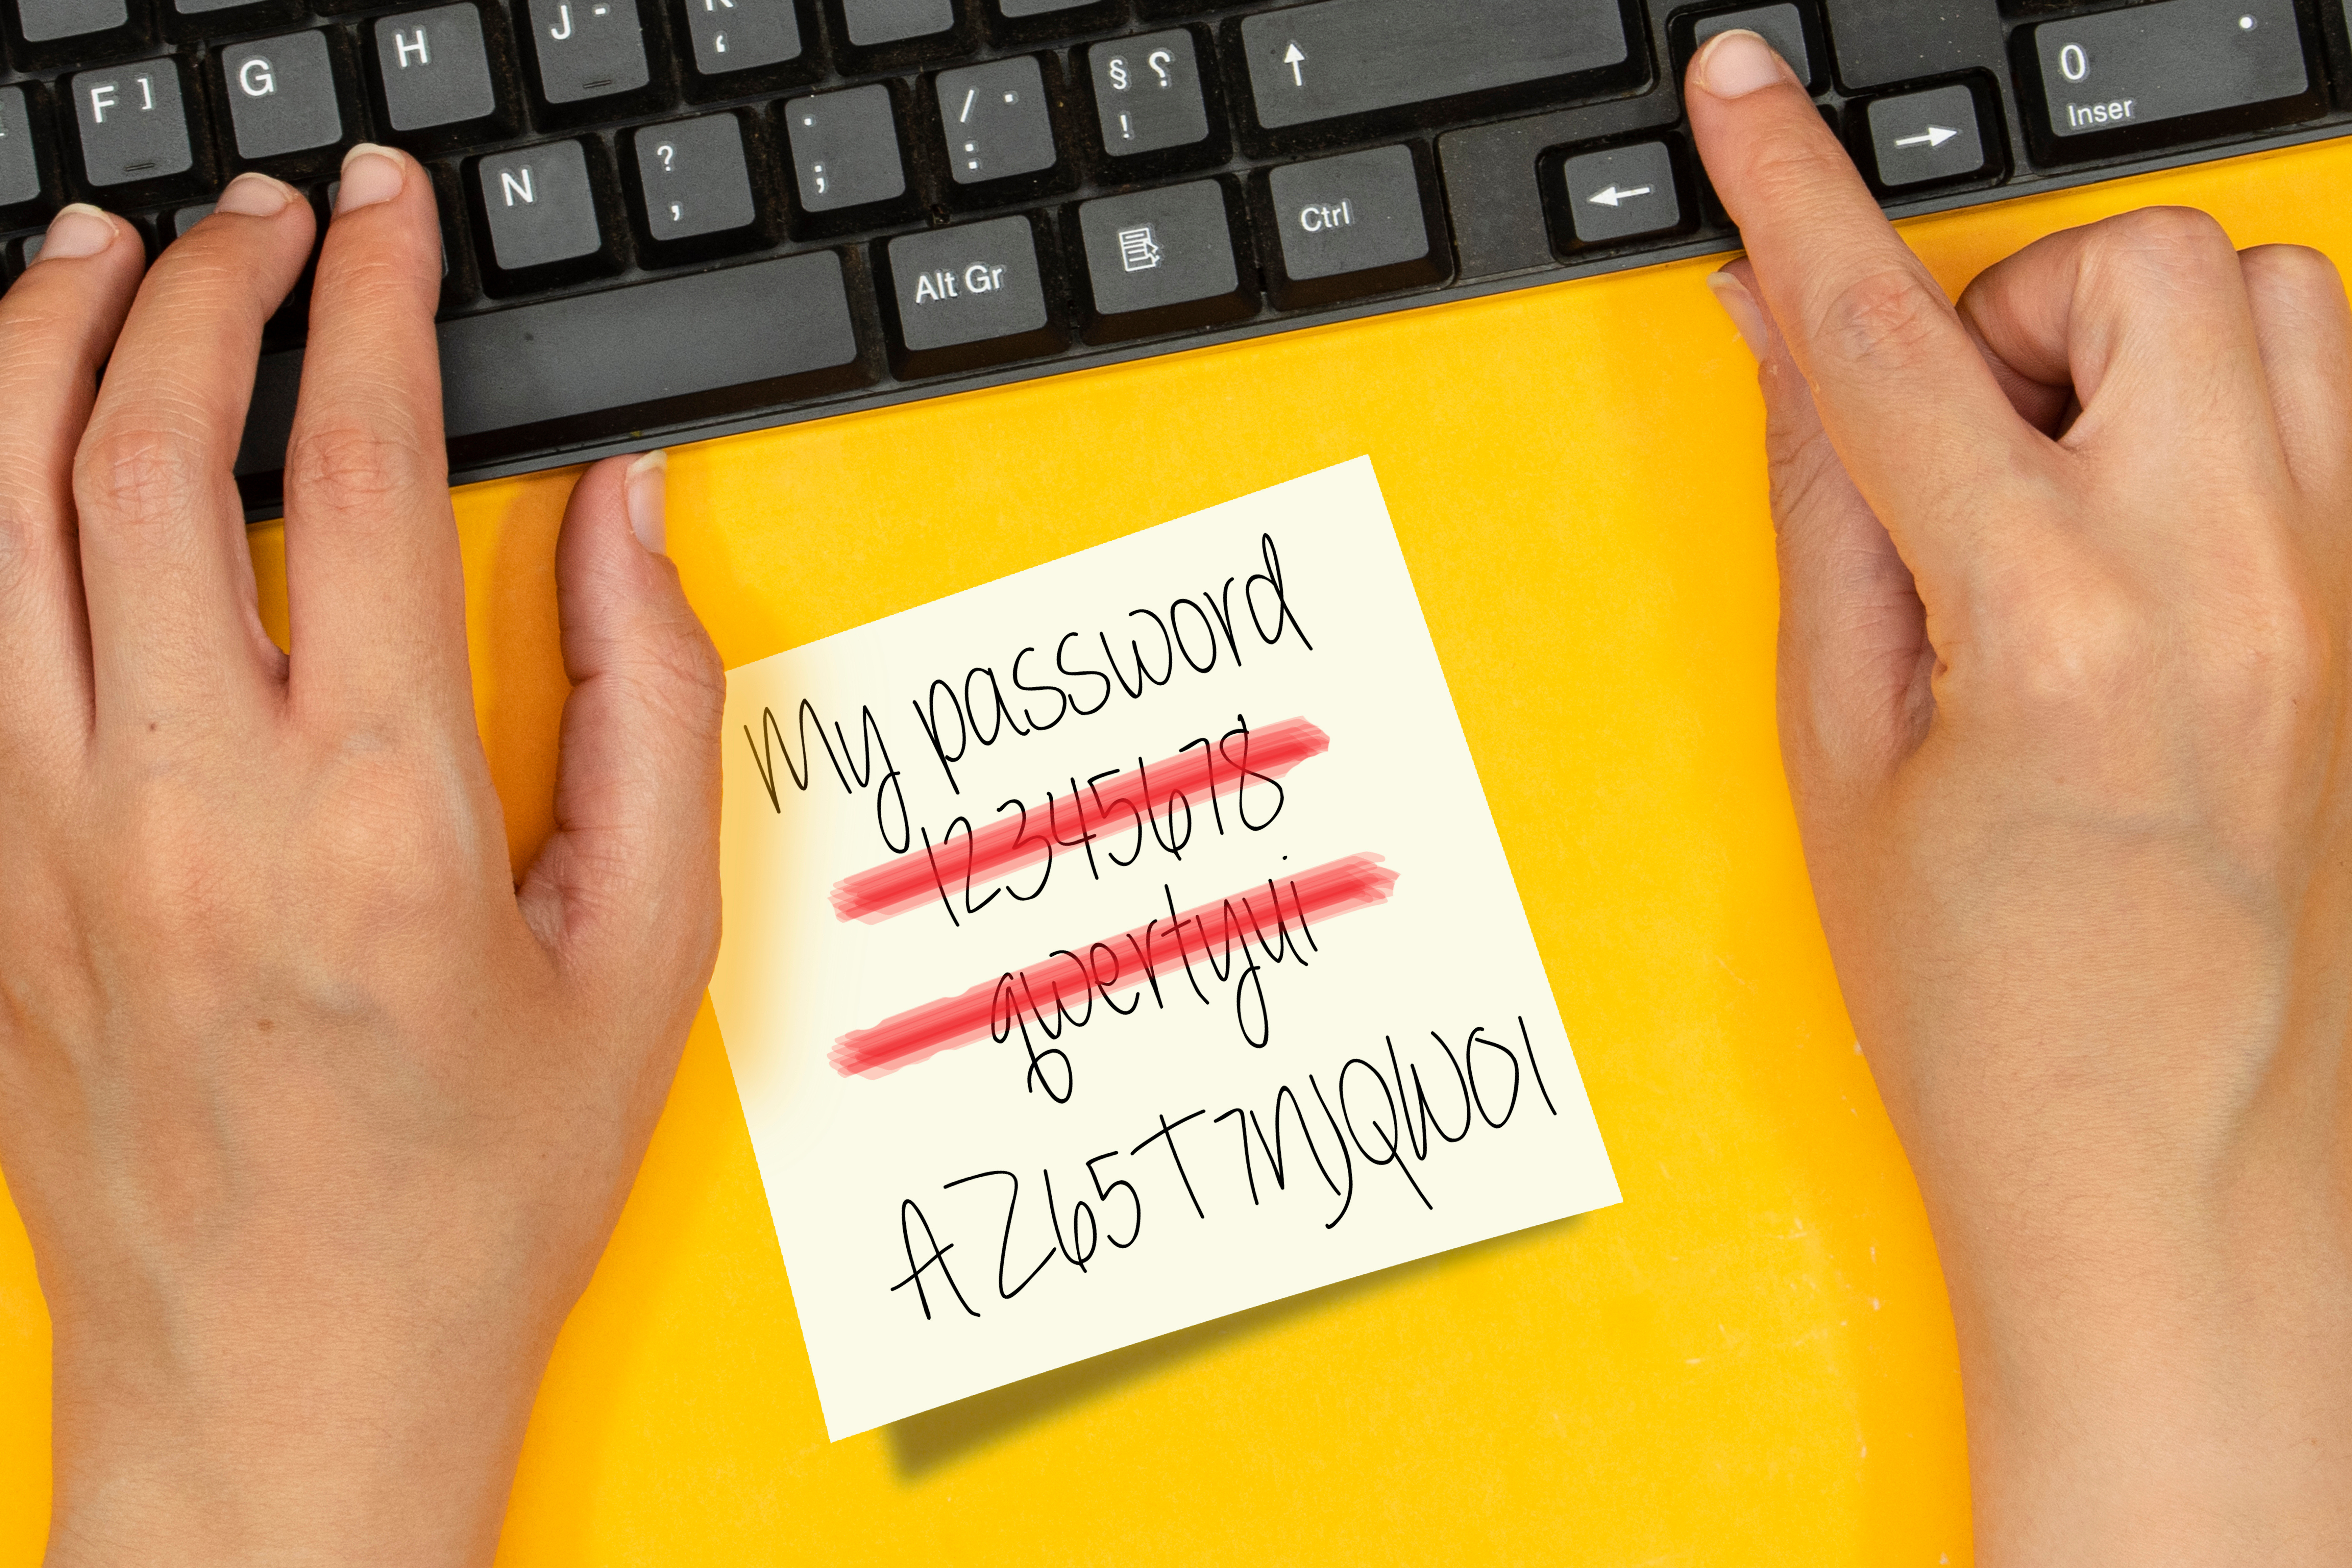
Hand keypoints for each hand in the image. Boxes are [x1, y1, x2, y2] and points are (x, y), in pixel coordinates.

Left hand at [0, 148, 722, 1563]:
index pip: (353, 468)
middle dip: (198, 284)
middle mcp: (181, 810)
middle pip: (133, 450)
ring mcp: (46, 848)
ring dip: (35, 350)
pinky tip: (3, 446)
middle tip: (255, 219)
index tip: (386, 215)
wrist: (293, 1384)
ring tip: (98, 259)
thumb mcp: (644, 950)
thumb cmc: (477, 1190)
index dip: (375, 300)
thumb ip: (647, 701)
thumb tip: (626, 518)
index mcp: (371, 818)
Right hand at [1687, 31, 2351, 1562]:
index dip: (1793, 196)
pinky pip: (2343, 415)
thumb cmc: (1995, 1024)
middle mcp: (2247, 592)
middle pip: (2145, 269)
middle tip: (1946, 442)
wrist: (2172, 1188)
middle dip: (2017, 308)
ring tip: (2051, 487)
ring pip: (2281, 308)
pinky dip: (2231, 415)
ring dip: (2137, 347)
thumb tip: (1783, 350)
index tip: (1747, 97)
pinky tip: (2145, 532)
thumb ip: (1821, 519)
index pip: (1893, 342)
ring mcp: (2349, 608)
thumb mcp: (1840, 761)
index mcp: (2065, 635)